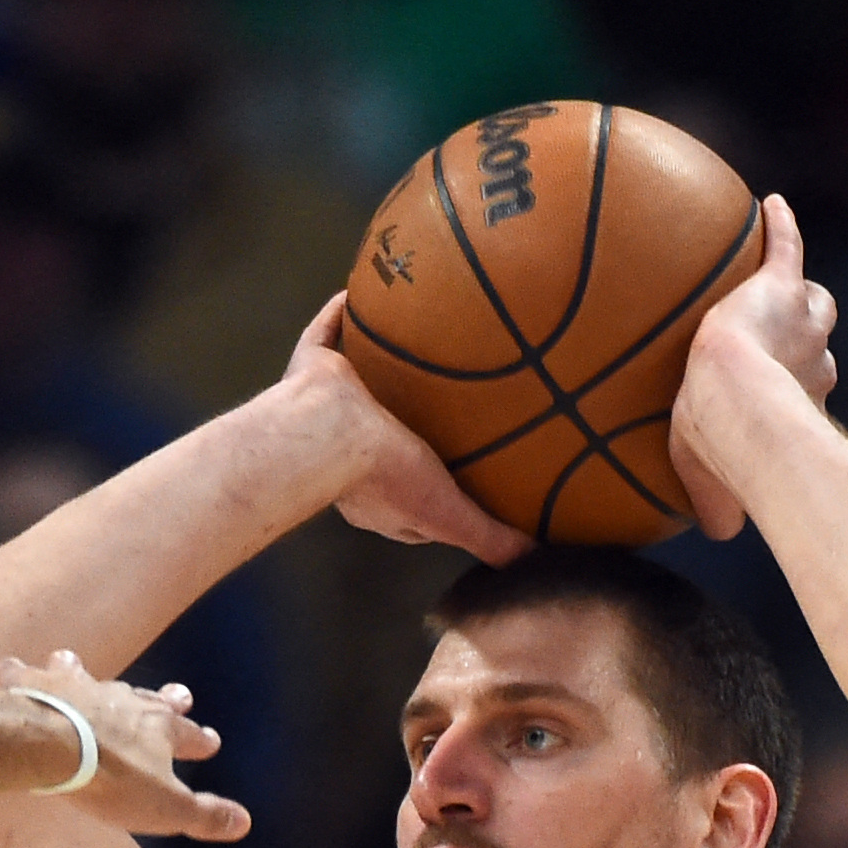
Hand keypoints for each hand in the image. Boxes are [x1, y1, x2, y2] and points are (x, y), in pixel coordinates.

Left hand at [0, 652, 251, 842]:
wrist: (54, 748)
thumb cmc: (112, 781)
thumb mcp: (166, 809)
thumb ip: (205, 815)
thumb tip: (245, 823)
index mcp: (157, 728)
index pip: (187, 734)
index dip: (199, 740)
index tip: (210, 741)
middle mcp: (122, 699)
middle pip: (147, 698)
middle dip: (166, 700)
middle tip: (182, 695)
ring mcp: (77, 688)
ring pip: (83, 673)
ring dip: (82, 670)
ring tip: (75, 659)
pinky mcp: (35, 685)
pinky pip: (18, 673)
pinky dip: (9, 670)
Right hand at [280, 298, 527, 561]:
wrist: (326, 436)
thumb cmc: (385, 478)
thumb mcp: (449, 516)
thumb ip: (491, 538)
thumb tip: (535, 557)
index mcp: (375, 488)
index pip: (412, 486)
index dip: (438, 480)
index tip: (467, 467)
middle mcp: (349, 447)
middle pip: (389, 427)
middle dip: (414, 415)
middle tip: (449, 395)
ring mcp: (328, 405)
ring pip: (363, 378)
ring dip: (383, 362)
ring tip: (421, 336)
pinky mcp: (312, 367)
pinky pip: (329, 330)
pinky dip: (343, 312)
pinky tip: (366, 290)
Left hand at [667, 194, 837, 541]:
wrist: (730, 398)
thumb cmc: (722, 447)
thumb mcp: (713, 480)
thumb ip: (717, 503)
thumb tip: (720, 533)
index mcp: (800, 400)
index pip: (807, 389)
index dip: (796, 391)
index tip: (784, 398)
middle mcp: (813, 358)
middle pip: (817, 342)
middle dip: (802, 343)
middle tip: (778, 341)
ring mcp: (799, 320)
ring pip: (812, 301)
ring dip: (798, 297)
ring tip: (779, 279)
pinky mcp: (778, 285)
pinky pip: (783, 246)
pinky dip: (779, 226)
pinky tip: (768, 205)